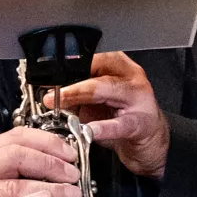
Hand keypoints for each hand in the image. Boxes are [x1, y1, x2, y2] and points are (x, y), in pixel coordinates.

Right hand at [0, 126, 77, 196]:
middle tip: (72, 175)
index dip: (47, 142)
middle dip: (51, 163)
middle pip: (15, 155)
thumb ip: (25, 191)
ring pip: (14, 185)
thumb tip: (60, 185)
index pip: (15, 138)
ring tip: (70, 194)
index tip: (69, 153)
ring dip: (49, 188)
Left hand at [52, 52, 169, 178]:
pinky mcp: (139, 123)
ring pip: (107, 89)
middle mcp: (130, 77)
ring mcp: (138, 99)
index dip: (68, 64)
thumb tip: (48, 94)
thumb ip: (76, 95)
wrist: (149, 140)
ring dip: (80, 95)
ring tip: (61, 104)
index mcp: (119, 66)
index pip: (91, 56)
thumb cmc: (124, 117)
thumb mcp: (98, 101)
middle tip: (49, 93)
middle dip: (70, 80)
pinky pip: (119, 123)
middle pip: (98, 69)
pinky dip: (102, 127)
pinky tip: (90, 130)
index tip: (47, 74)